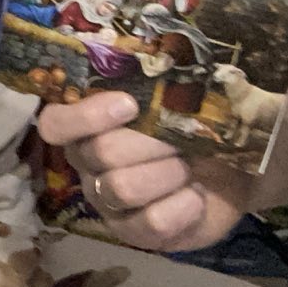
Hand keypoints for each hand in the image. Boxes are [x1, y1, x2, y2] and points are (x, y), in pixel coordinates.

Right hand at [38, 92, 245, 251]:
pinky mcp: (133, 234)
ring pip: (122, 188)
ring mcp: (107, 202)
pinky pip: (150, 223)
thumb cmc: (195, 124)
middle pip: (101, 153)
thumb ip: (156, 79)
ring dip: (168, 174)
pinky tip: (196, 198)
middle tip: (182, 140)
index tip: (130, 105)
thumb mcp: (177, 95)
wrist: (231, 168)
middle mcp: (88, 164)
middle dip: (153, 144)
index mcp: (87, 126)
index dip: (85, 116)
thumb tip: (163, 52)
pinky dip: (183, 207)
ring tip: (189, 169)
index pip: (55, 124)